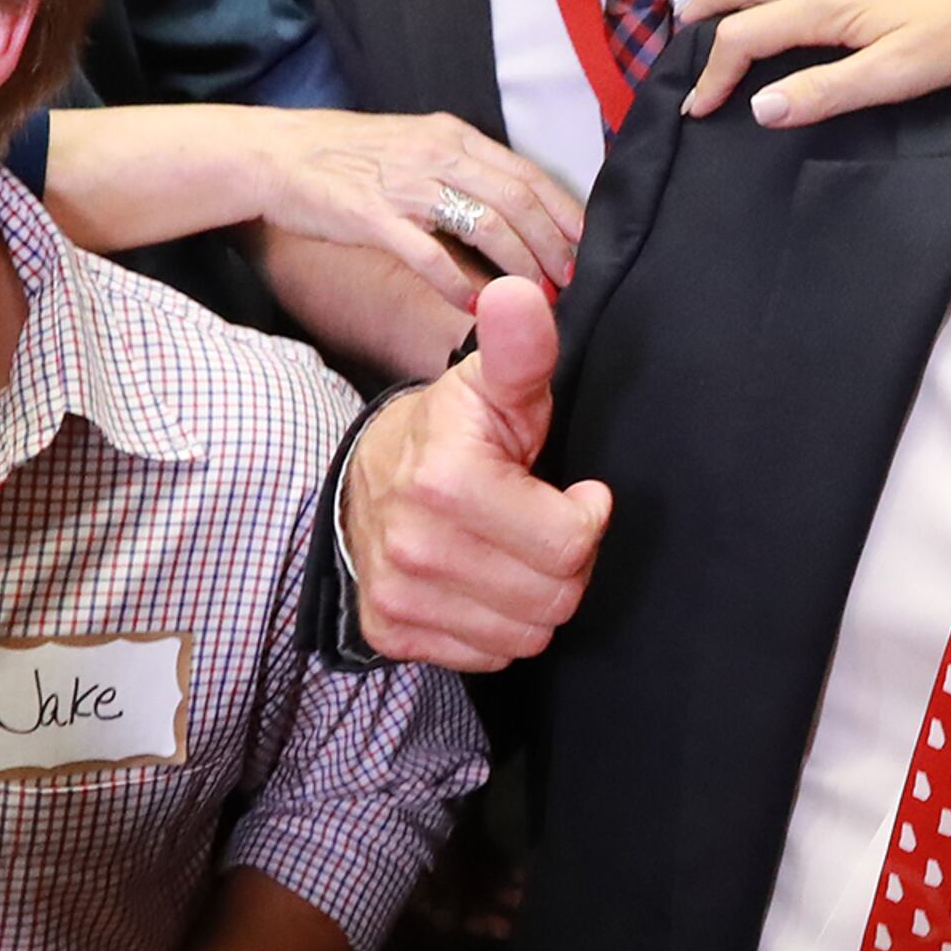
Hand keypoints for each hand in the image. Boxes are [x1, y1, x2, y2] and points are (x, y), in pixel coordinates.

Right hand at [44, 107, 580, 304]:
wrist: (274, 153)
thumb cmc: (346, 156)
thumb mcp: (413, 146)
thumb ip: (460, 171)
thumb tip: (510, 209)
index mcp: (452, 136)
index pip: (527, 172)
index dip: (563, 212)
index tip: (587, 246)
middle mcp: (436, 154)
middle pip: (516, 201)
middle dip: (551, 245)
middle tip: (570, 282)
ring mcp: (405, 184)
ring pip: (484, 225)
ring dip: (518, 266)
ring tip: (536, 298)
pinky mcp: (372, 215)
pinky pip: (428, 253)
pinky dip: (457, 282)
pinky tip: (474, 306)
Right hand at [338, 278, 606, 670]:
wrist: (365, 476)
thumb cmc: (451, 430)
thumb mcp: (493, 385)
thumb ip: (519, 348)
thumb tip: (520, 293)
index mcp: (446, 481)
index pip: (570, 544)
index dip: (585, 517)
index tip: (572, 493)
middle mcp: (415, 547)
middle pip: (555, 597)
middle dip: (564, 561)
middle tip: (540, 522)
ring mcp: (398, 596)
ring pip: (527, 635)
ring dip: (534, 597)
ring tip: (512, 550)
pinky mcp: (391, 633)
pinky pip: (489, 657)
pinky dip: (497, 626)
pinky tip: (482, 581)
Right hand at [679, 0, 950, 126]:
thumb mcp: (894, 75)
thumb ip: (824, 91)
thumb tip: (759, 107)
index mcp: (826, 5)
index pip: (745, 36)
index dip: (713, 74)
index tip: (697, 109)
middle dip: (705, 6)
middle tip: (680, 37)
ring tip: (719, 15)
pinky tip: (788, 3)